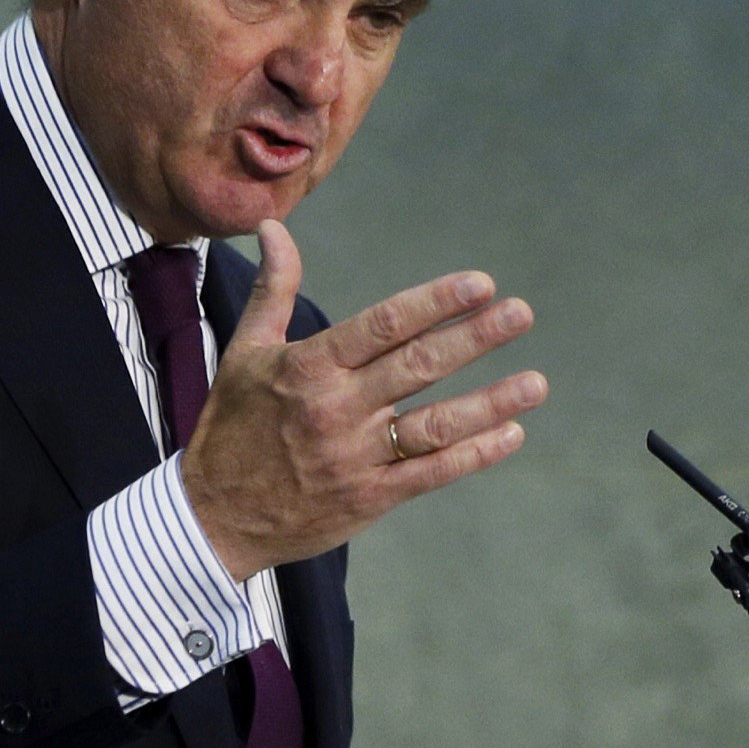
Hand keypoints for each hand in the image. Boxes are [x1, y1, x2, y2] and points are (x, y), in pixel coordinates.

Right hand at [182, 221, 545, 581]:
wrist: (212, 518)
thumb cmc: (232, 427)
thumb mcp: (244, 353)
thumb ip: (274, 290)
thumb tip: (275, 229)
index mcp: (309, 367)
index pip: (384, 325)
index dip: (435, 302)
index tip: (481, 284)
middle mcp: (336, 409)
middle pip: (418, 366)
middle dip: (475, 338)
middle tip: (522, 313)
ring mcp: (356, 457)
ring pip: (435, 425)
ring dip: (490, 402)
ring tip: (537, 383)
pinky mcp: (370, 498)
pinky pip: (431, 473)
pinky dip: (474, 455)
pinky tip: (512, 433)